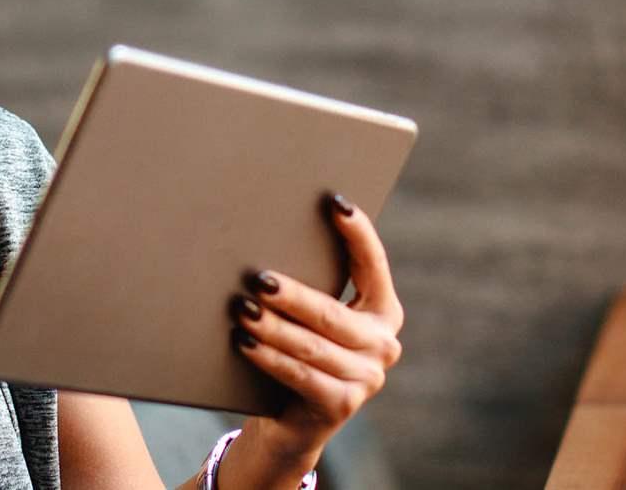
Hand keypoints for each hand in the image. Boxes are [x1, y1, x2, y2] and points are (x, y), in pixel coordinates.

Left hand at [231, 192, 404, 459]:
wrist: (291, 423)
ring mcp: (367, 378)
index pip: (373, 265)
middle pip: (332, 313)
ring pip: (312, 346)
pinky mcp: (343, 405)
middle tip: (257, 278)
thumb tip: (268, 238)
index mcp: (383, 311)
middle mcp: (384, 343)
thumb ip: (311, 287)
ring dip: (273, 327)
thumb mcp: (311, 319)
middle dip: (291, 295)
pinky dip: (269, 358)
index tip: (334, 203)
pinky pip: (300, 375)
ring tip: (242, 309)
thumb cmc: (297, 353)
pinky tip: (244, 342)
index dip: (357, 234)